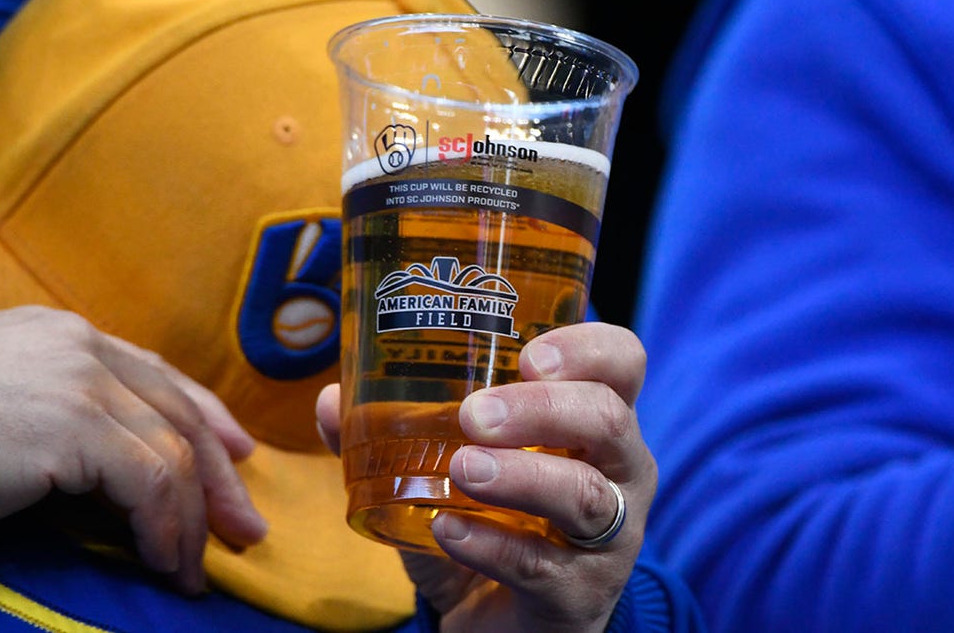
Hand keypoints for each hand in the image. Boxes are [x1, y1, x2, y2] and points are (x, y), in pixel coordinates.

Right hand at [0, 305, 266, 593]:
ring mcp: (80, 378)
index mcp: (61, 333)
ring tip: (191, 571)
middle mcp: (80, 344)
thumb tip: (110, 461)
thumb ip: (60, 409)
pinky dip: (165, 528)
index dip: (205, 417)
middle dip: (217, 476)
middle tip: (243, 528)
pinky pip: (150, 482)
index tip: (236, 455)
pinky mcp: (74, 422)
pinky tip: (161, 561)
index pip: (156, 374)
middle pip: (178, 411)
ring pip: (172, 452)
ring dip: (190, 520)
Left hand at [317, 322, 657, 631]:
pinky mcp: (582, 596)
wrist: (498, 622)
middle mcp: (619, 472)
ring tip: (463, 471)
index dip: (587, 348)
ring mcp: (611, 538)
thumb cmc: (489, 523)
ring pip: (589, 497)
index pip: (620, 363)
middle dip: (542, 410)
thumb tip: (332, 399)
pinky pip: (545, 567)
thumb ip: (391, 434)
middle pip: (609, 420)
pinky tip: (448, 532)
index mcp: (593, 422)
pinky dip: (493, 546)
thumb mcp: (443, 472)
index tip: (528, 355)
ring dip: (522, 477)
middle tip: (473, 415)